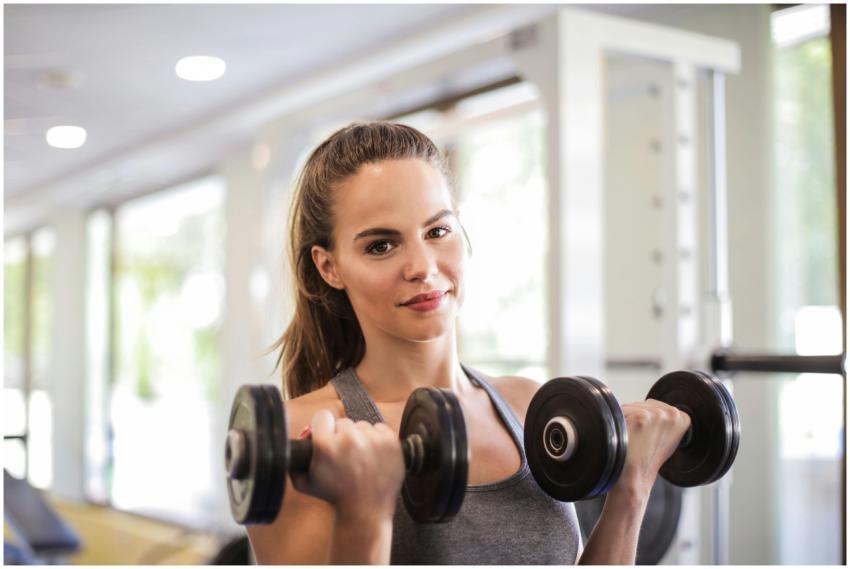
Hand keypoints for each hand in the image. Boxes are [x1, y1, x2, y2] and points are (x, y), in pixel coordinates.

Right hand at [290, 410, 405, 520]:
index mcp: (326, 445)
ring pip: (363, 426)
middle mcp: (349, 439)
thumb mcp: (304, 481)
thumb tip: (302, 437)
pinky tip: (373, 456)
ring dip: (361, 438)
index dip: (324, 427)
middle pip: (344, 422)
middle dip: (342, 436)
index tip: (327, 436)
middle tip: (345, 455)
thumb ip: (296, 459)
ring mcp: (372, 440)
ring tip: (360, 459)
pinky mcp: (390, 442)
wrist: (365, 510)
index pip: (323, 416)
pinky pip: (380, 428)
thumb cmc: (335, 496)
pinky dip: (378, 439)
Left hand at [613, 400, 691, 499]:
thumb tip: (653, 406)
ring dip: (627, 419)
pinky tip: (625, 437)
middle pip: (644, 404)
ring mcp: (656, 415)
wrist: (635, 477)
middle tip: (639, 440)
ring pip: (632, 407)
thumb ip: (665, 420)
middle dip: (638, 417)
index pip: (656, 406)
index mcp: (682, 418)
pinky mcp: (640, 418)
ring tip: (632, 439)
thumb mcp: (667, 439)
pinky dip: (618, 423)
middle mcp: (671, 414)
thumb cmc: (647, 460)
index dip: (648, 421)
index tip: (648, 436)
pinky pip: (621, 412)